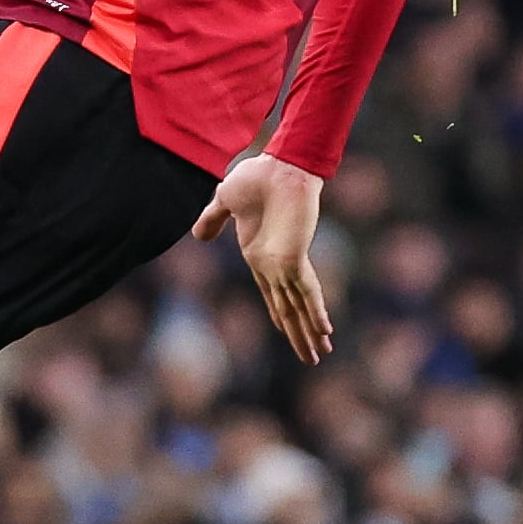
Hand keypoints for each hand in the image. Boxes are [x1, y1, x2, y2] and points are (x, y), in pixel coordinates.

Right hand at [196, 153, 329, 362]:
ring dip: (309, 331)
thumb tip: (198, 236)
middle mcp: (275, 265)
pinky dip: (315, 311)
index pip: (272, 294)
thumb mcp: (224, 201)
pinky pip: (306, 292)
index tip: (288, 332)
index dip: (280, 315)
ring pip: (299, 307)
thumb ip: (213, 220)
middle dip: (299, 334)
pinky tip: (324, 329)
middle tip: (313, 357)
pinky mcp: (296, 258)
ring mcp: (287, 263)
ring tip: (320, 353)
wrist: (279, 166)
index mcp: (259, 255)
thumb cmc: (255, 178)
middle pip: (288, 308)